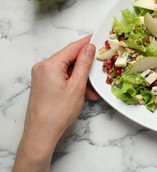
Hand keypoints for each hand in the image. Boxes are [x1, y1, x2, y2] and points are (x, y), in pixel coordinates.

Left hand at [13, 36, 95, 171]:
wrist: (41, 133)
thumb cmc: (58, 113)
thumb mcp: (77, 86)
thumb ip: (84, 64)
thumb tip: (89, 48)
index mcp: (50, 65)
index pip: (73, 47)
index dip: (87, 42)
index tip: (99, 37)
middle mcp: (43, 67)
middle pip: (70, 58)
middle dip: (86, 66)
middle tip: (100, 70)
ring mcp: (41, 75)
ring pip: (67, 69)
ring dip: (81, 77)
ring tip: (92, 90)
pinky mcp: (43, 83)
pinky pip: (62, 76)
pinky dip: (73, 82)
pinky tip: (83, 92)